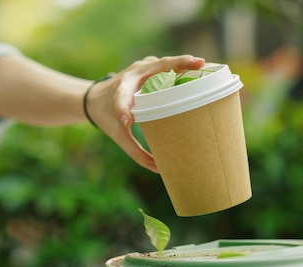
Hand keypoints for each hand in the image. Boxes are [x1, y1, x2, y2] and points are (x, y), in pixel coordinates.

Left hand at [85, 55, 204, 172]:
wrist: (94, 98)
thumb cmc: (107, 115)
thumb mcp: (117, 135)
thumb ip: (135, 151)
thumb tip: (158, 168)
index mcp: (121, 90)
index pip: (123, 96)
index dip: (127, 106)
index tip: (130, 120)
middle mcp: (134, 73)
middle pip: (159, 65)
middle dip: (180, 63)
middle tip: (200, 65)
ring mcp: (145, 67)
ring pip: (167, 62)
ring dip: (186, 63)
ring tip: (207, 68)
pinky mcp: (151, 68)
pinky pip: (170, 65)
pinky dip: (185, 67)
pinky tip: (203, 73)